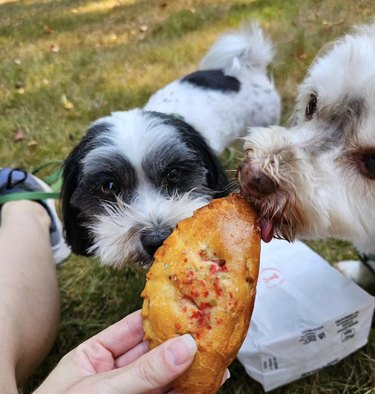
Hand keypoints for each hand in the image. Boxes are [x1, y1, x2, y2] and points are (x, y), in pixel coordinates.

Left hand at [34, 310, 196, 393]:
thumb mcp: (103, 389)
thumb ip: (144, 371)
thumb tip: (183, 346)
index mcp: (94, 356)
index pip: (132, 328)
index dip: (158, 318)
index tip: (184, 309)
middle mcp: (113, 375)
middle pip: (152, 353)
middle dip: (179, 345)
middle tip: (205, 335)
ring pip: (162, 378)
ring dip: (187, 370)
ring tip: (212, 360)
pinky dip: (184, 391)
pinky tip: (201, 384)